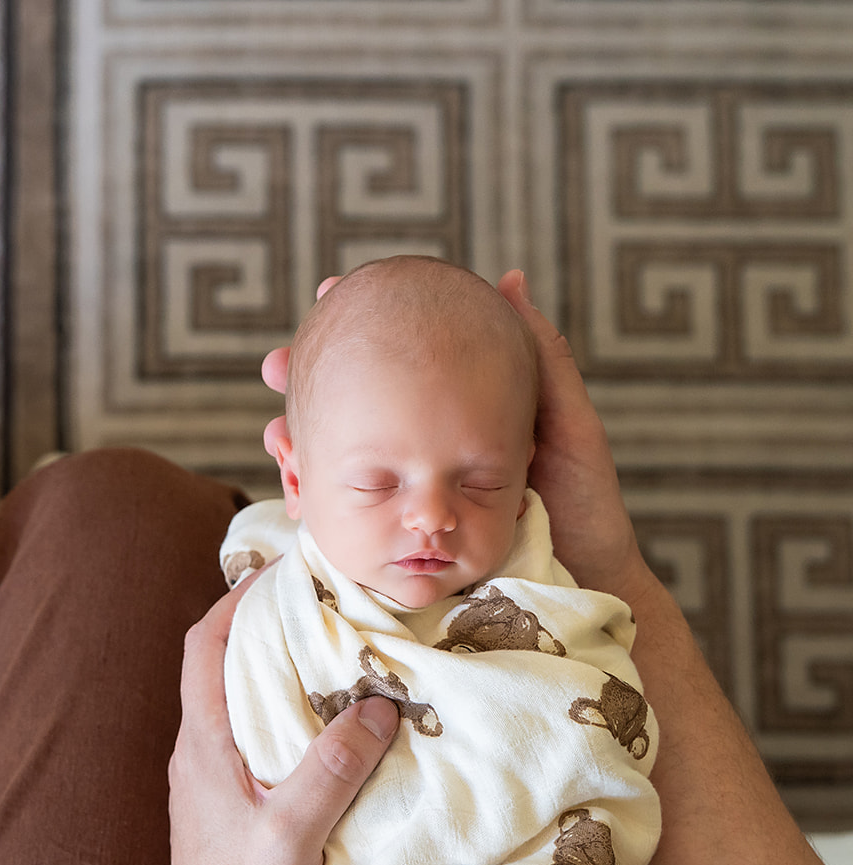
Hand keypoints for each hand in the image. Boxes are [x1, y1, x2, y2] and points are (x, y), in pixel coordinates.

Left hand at [160, 571, 398, 864]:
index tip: (280, 571)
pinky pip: (252, 735)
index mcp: (201, 743)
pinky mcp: (227, 802)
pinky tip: (326, 723)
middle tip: (320, 601)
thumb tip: (377, 705)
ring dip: (275, 668)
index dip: (236, 600)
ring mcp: (209, 776)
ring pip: (238, 700)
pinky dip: (284, 711)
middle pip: (222, 663)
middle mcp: (198, 750)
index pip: (205, 645)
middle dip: (264, 624)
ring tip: (332, 650)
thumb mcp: (293, 832)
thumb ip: (332, 769)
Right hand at [261, 270, 657, 601]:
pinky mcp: (405, 537)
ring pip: (337, 461)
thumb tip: (509, 281)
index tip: (326, 294)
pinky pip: (350, 516)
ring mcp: (411, 493)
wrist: (589, 582)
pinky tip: (296, 497)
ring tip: (279, 438)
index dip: (354, 332)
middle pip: (350, 410)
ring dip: (299, 444)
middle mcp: (424, 450)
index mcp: (453, 416)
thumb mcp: (567, 425)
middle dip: (305, 386)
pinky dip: (316, 502)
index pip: (393, 366)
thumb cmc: (585, 503)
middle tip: (275, 367)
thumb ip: (542, 360)